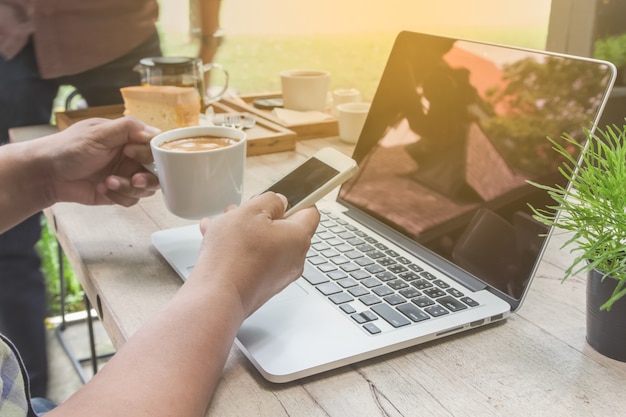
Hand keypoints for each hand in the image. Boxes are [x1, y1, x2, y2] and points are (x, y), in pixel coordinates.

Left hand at [46, 116, 160, 206]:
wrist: (47, 174)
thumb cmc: (68, 148)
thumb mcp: (98, 133)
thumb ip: (128, 128)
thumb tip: (155, 132)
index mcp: (128, 138)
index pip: (155, 147)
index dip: (149, 153)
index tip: (131, 153)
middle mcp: (130, 157)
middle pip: (157, 171)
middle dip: (147, 178)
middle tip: (134, 179)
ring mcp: (125, 176)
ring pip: (146, 188)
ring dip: (129, 188)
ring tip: (109, 183)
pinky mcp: (118, 193)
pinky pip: (132, 200)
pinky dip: (119, 196)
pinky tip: (101, 188)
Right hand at [190, 192, 319, 316]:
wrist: (217, 297)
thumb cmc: (234, 256)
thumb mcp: (250, 211)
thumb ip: (270, 200)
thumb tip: (279, 202)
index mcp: (298, 237)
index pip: (310, 212)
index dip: (296, 199)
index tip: (280, 196)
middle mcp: (294, 258)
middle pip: (284, 228)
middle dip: (262, 216)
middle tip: (243, 210)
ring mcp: (279, 275)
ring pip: (266, 243)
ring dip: (247, 231)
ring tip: (223, 224)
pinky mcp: (263, 286)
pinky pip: (256, 260)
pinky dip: (240, 249)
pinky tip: (217, 241)